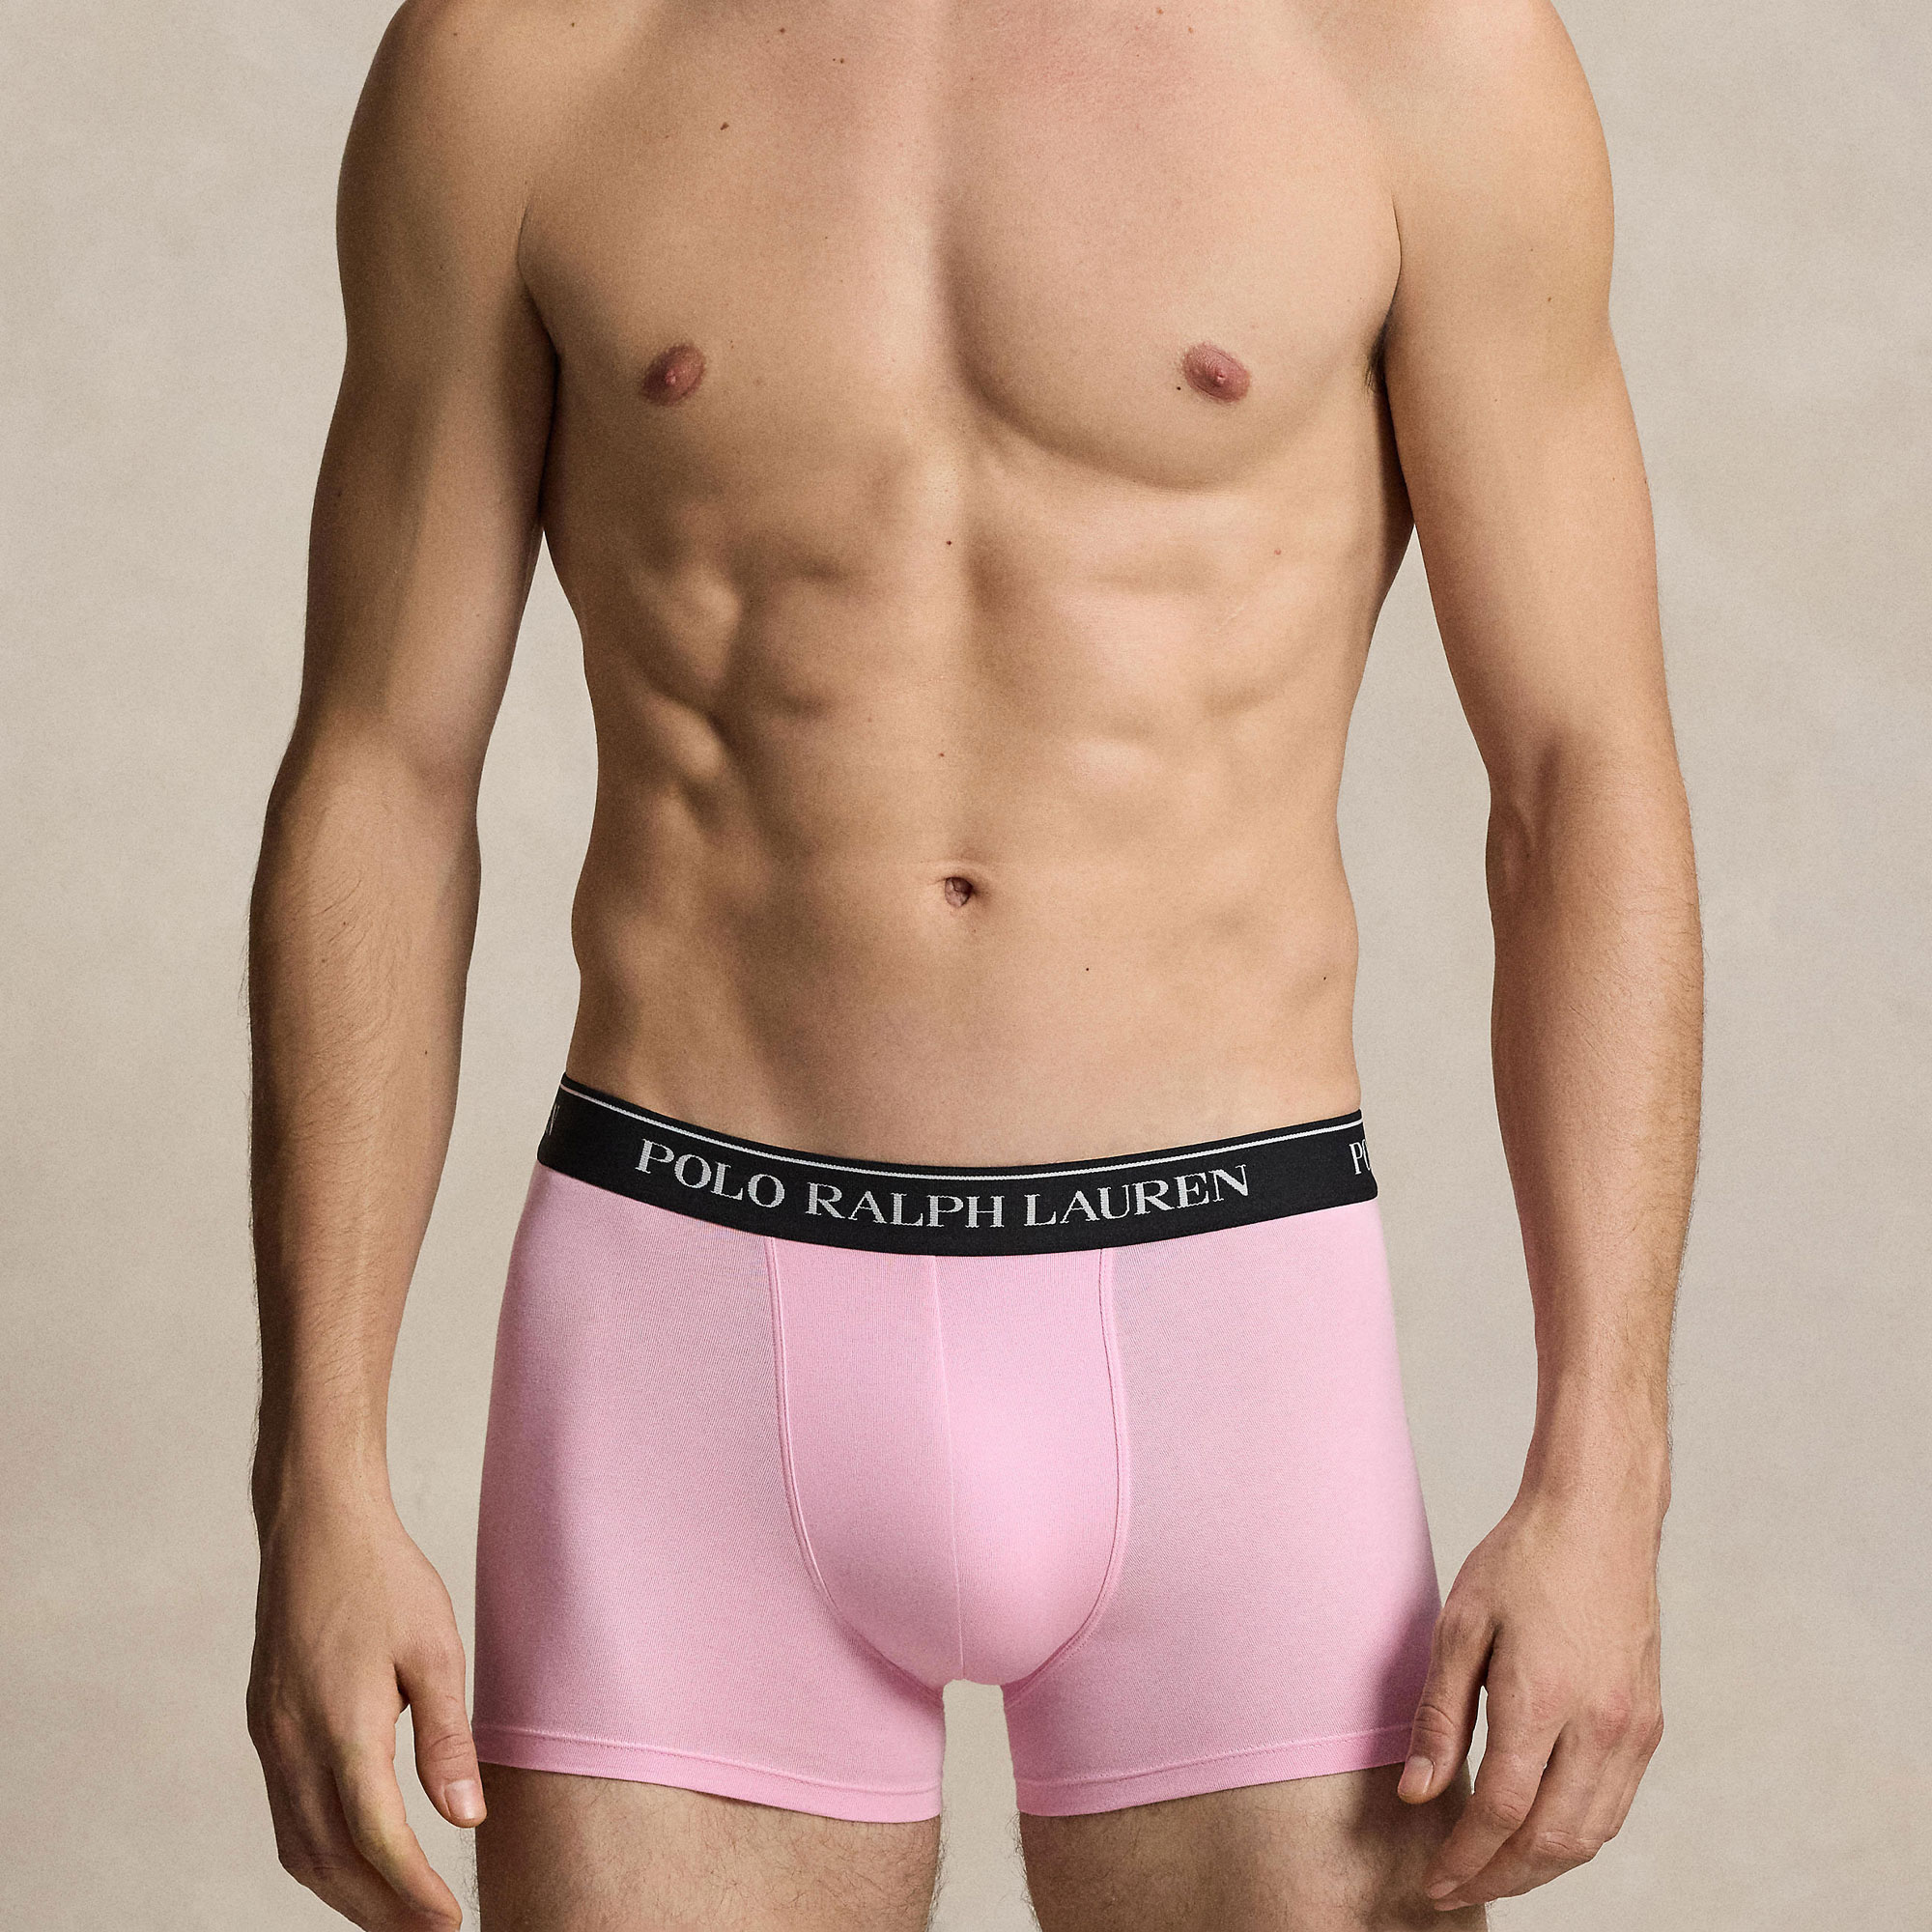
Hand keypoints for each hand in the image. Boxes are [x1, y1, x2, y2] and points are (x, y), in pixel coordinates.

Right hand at [248, 1487, 483, 1927]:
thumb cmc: (383, 1576)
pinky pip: (286, 1816)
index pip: (376, 1837)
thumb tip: (465, 1817)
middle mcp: (293, 1743)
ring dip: (347, 1892)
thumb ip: (447, 1738)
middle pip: (331, 1860)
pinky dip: (320, 1855)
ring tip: (399, 1913)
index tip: (450, 1921)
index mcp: (341, 1725)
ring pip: (300, 1848)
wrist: (315, 1525)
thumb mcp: (435, 1647)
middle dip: (381, 1909)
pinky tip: (355, 1860)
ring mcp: (271, 1738)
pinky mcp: (265, 1727)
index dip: (412, 1891)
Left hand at [1396, 1481, 1665, 1911]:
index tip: (1431, 1881)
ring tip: (1490, 1872)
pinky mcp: (1649, 1725)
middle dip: (1498, 1878)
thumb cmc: (1521, 1562)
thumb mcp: (1460, 1626)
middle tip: (1452, 1889)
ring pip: (1590, 1835)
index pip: (1503, 1812)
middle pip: (1551, 1841)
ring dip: (1539, 1868)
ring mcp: (1633, 1729)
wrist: (1597, 1519)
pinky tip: (1538, 1835)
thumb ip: (1440, 1716)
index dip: (1465, 1859)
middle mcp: (1600, 1725)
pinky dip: (1575, 1836)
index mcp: (1543, 1699)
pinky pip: (1614, 1807)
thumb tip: (1418, 1794)